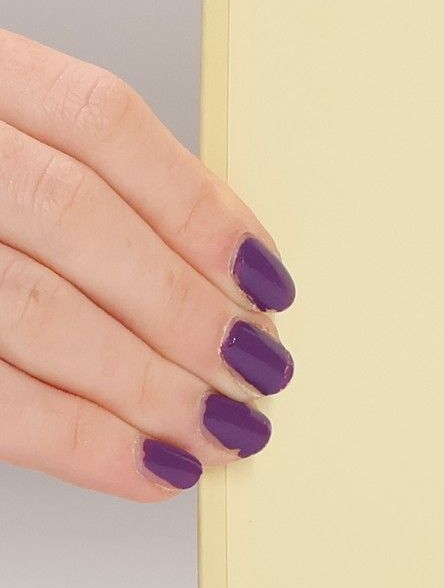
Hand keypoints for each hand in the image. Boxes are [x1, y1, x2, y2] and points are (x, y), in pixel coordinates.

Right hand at [0, 29, 294, 499]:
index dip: (199, 206)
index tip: (268, 279)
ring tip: (221, 427)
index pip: (100, 123)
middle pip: (75, 220)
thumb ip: (58, 173)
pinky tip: (142, 464)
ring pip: (32, 309)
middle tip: (261, 371)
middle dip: (186, 309)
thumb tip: (209, 264)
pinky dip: (71, 439)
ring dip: (146, 385)